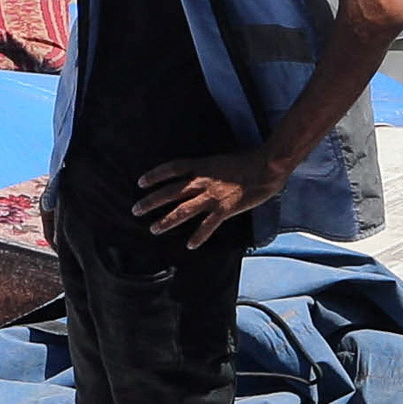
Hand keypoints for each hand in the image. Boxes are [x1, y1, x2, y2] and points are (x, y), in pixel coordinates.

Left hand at [132, 157, 263, 243]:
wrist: (266, 166)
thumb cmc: (248, 159)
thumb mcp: (221, 159)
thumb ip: (208, 167)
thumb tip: (200, 172)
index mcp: (201, 165)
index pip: (172, 169)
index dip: (154, 175)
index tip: (140, 182)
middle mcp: (202, 181)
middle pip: (170, 192)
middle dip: (151, 201)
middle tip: (136, 210)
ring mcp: (212, 196)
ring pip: (182, 210)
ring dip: (166, 220)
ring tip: (153, 229)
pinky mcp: (225, 209)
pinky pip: (208, 225)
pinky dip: (199, 236)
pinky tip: (190, 244)